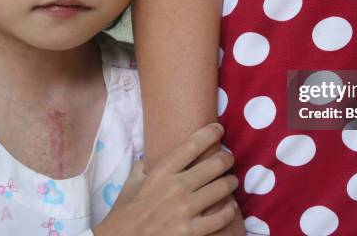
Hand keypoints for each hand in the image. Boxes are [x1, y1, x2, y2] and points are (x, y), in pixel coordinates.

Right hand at [94, 123, 238, 235]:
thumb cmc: (124, 215)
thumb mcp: (130, 185)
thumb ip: (144, 167)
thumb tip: (152, 155)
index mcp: (161, 172)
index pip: (192, 145)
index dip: (210, 133)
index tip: (218, 130)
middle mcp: (176, 187)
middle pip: (215, 164)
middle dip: (227, 158)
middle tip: (229, 158)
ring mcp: (185, 210)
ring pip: (223, 187)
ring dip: (231, 182)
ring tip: (231, 181)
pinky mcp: (191, 231)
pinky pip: (221, 217)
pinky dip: (230, 209)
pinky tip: (230, 206)